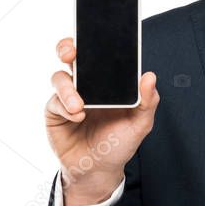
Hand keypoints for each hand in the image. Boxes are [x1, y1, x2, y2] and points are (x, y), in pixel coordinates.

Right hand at [46, 37, 158, 204]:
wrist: (98, 171)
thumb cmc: (119, 143)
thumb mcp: (140, 124)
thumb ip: (147, 101)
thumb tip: (150, 76)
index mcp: (107, 81)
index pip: (98, 53)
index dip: (94, 40)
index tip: (95, 34)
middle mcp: (86, 84)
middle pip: (71, 55)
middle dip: (68, 47)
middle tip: (71, 52)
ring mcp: (68, 96)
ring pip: (61, 77)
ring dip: (68, 88)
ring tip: (80, 106)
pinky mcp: (54, 111)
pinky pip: (54, 101)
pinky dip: (65, 106)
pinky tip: (78, 116)